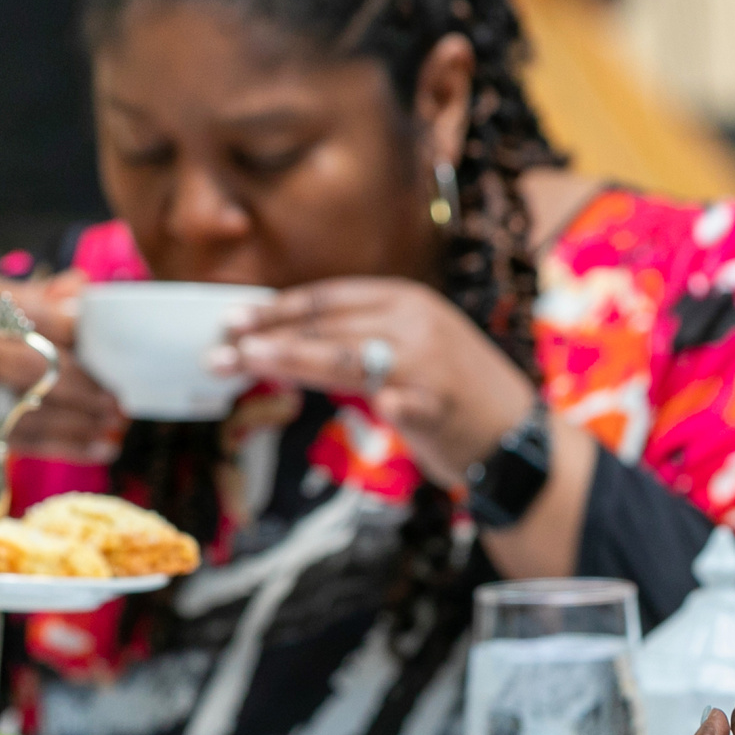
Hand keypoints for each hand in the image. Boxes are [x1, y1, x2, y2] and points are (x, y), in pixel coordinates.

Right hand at [0, 270, 131, 487]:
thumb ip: (40, 299)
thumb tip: (85, 286)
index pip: (43, 314)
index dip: (82, 332)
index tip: (115, 346)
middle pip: (41, 362)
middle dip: (88, 381)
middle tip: (119, 393)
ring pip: (40, 405)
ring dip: (87, 417)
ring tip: (116, 419)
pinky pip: (35, 439)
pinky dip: (73, 445)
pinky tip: (103, 446)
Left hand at [221, 278, 537, 478]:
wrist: (516, 436)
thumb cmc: (452, 394)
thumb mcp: (409, 347)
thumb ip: (357, 339)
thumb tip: (288, 341)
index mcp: (405, 301)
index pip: (327, 298)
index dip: (276, 308)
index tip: (231, 320)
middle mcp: (416, 324)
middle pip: (327, 326)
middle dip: (267, 337)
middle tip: (218, 349)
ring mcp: (430, 366)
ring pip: (349, 357)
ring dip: (293, 359)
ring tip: (245, 363)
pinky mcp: (443, 408)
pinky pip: (410, 403)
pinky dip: (394, 404)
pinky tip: (381, 408)